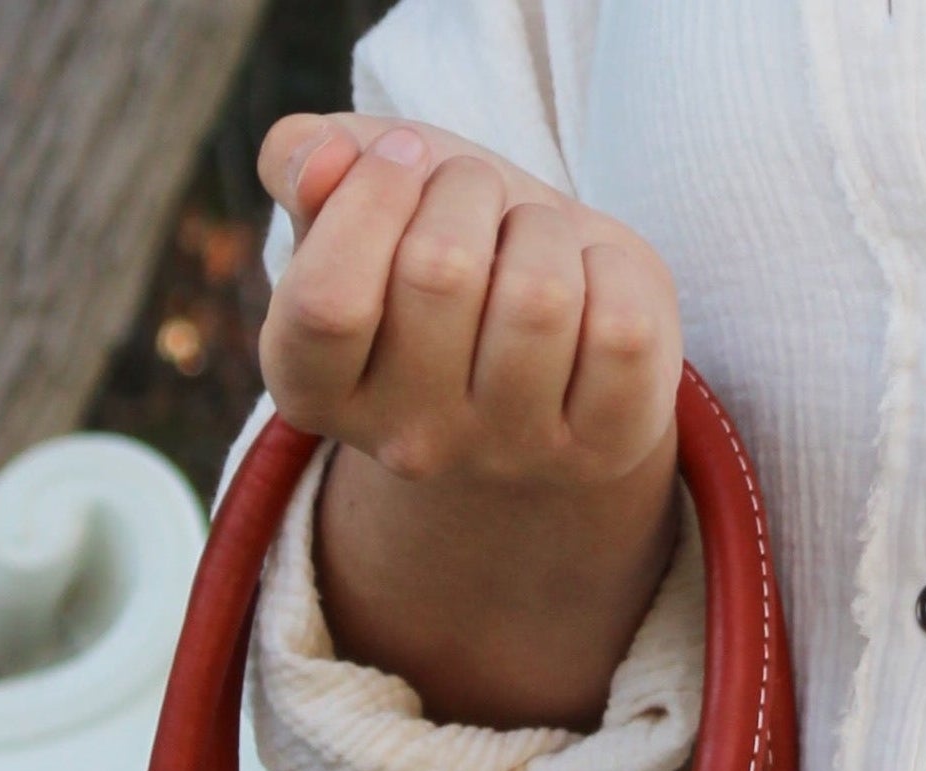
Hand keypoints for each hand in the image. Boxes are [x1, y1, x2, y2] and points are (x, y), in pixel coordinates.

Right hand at [257, 113, 682, 492]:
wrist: (542, 346)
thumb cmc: (439, 253)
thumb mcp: (360, 200)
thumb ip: (304, 164)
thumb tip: (321, 159)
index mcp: (314, 387)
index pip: (326, 300)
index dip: (373, 194)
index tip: (403, 160)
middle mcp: (405, 442)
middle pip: (440, 273)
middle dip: (468, 193)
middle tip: (476, 211)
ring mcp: (507, 456)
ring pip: (539, 296)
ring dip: (544, 233)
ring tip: (532, 254)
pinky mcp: (601, 448)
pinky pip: (621, 326)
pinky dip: (616, 274)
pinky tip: (591, 295)